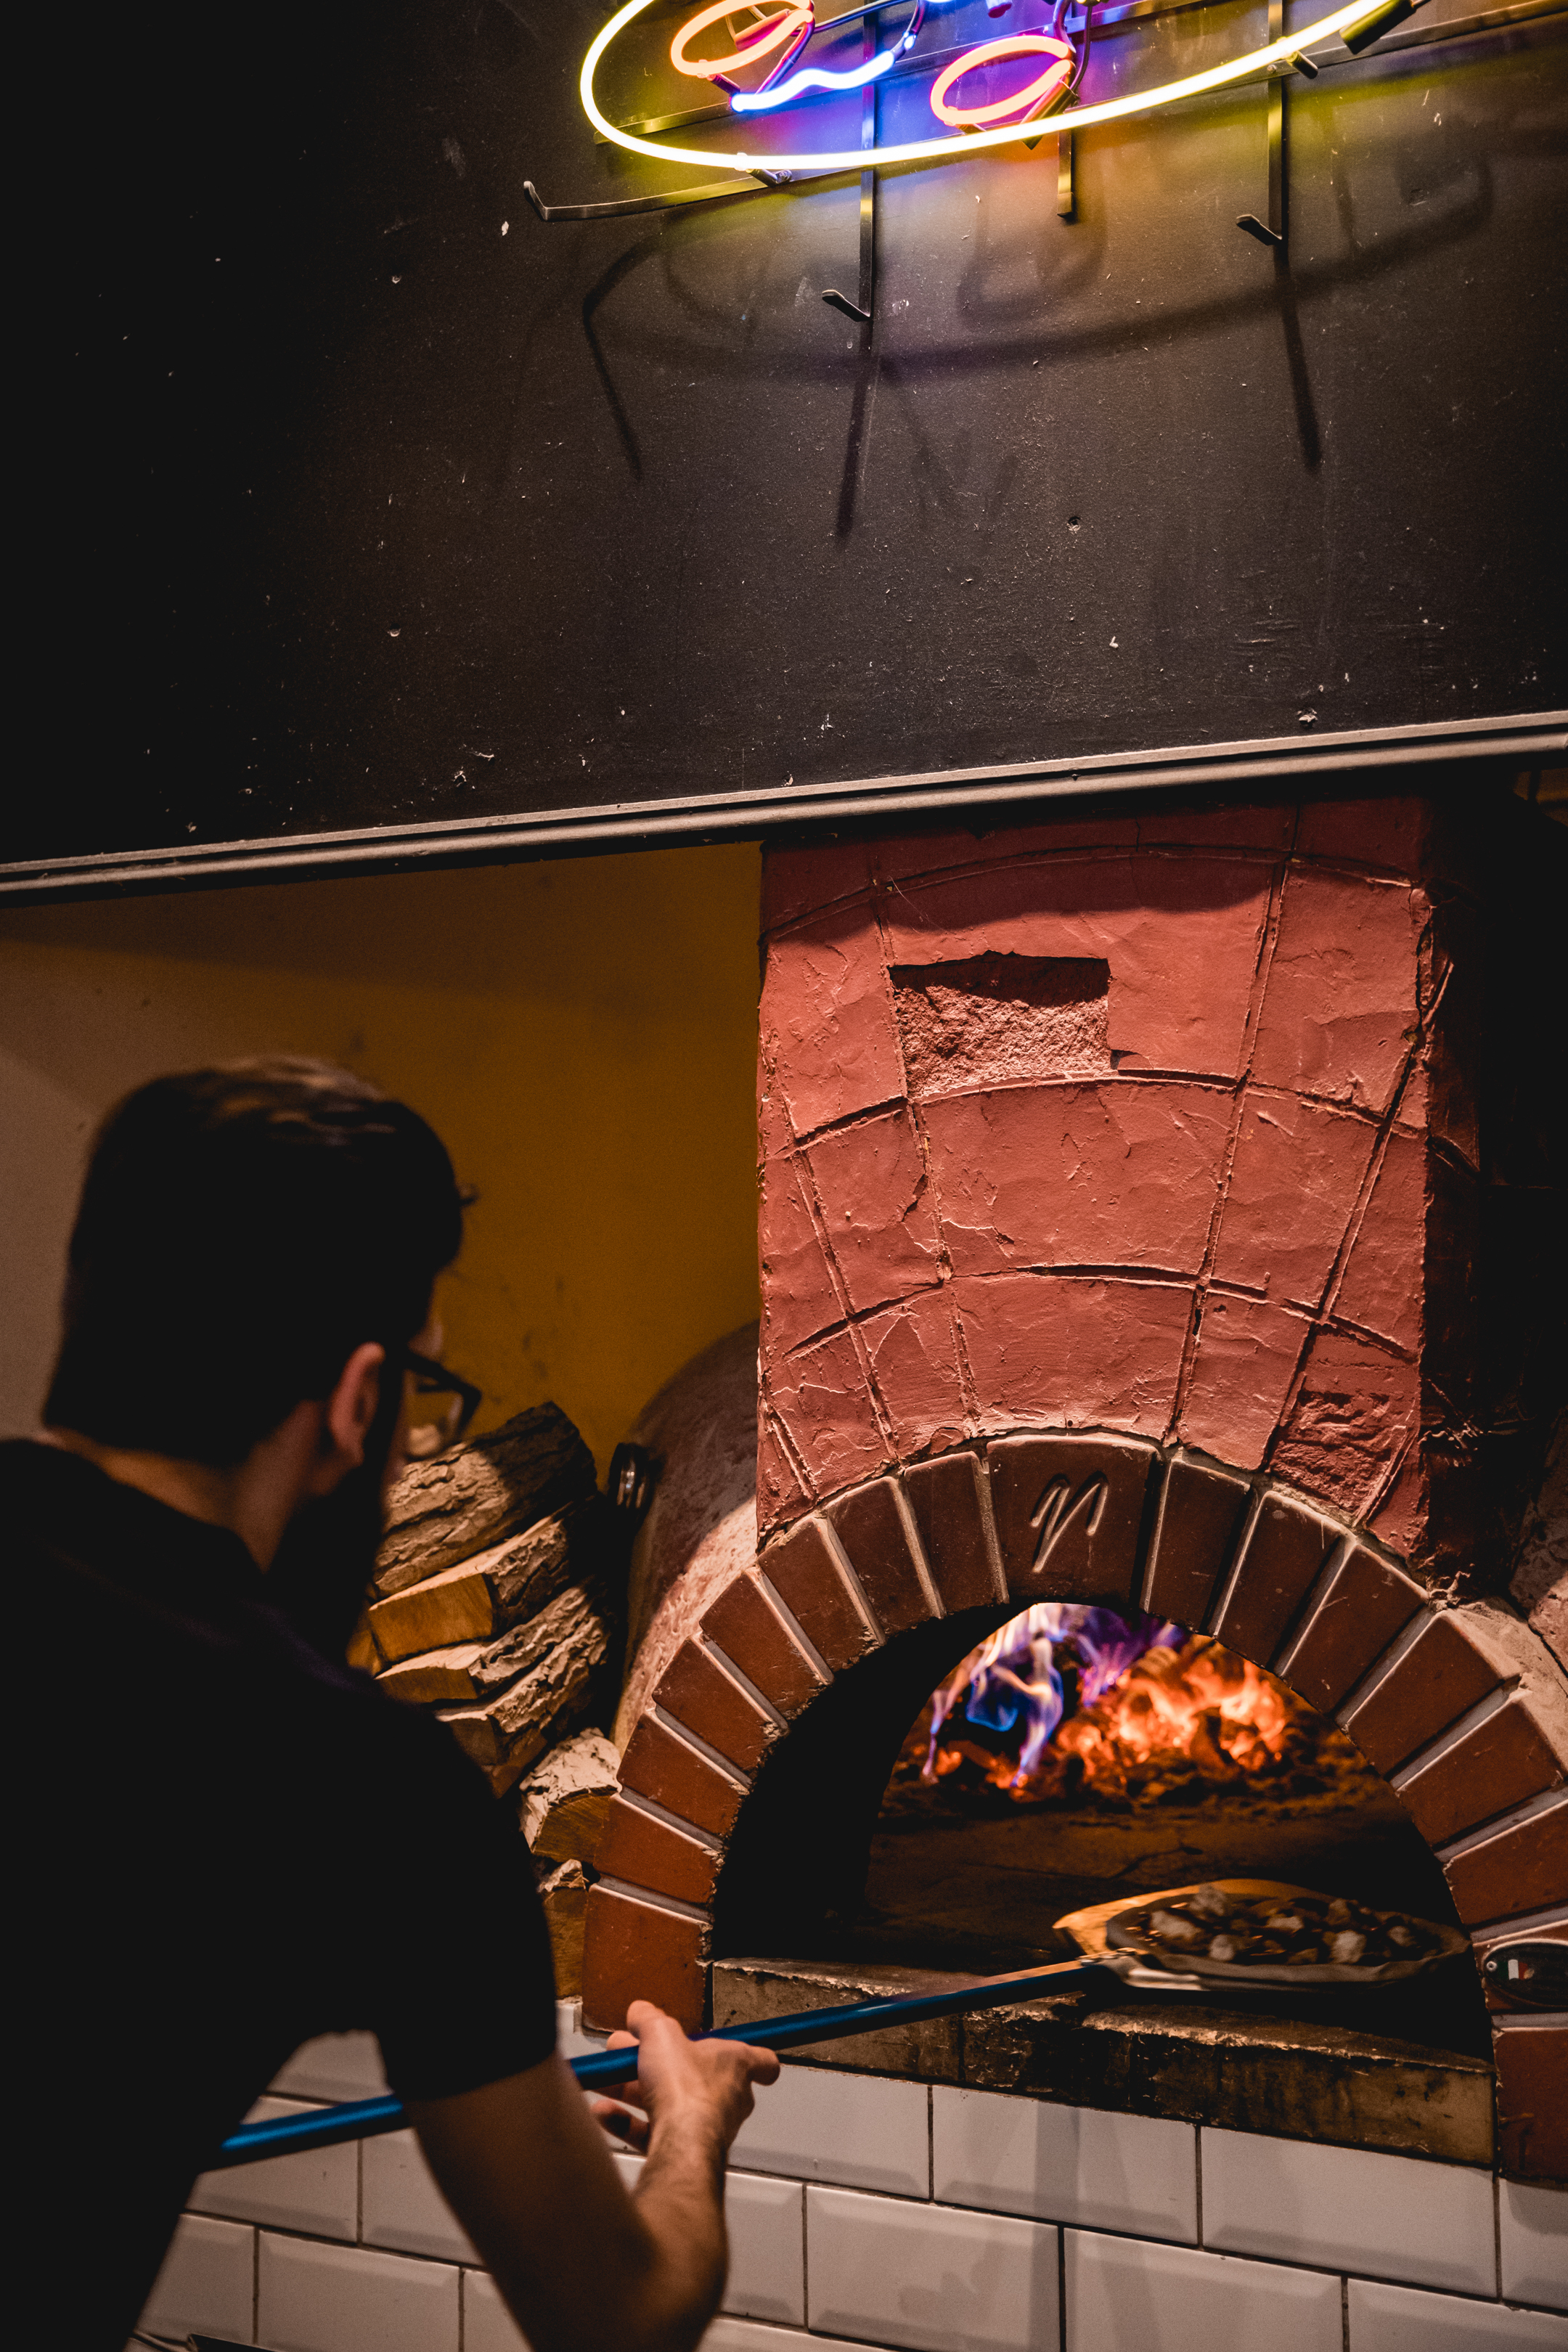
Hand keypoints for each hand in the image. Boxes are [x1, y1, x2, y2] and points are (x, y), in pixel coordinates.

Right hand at [589, 2000, 778, 2156]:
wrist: (680, 2144)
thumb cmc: (688, 2090)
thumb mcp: (661, 2035)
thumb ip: (649, 2019)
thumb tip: (641, 2010)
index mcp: (734, 2064)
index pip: (761, 2061)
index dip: (755, 2053)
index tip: (744, 2047)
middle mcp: (725, 2097)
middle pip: (691, 2074)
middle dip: (654, 2062)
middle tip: (629, 2052)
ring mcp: (703, 2127)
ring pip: (666, 2102)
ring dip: (631, 2089)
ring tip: (606, 2078)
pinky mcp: (680, 2150)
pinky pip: (650, 2132)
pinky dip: (625, 2120)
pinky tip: (604, 2110)